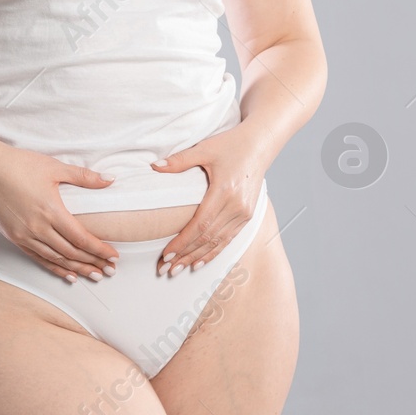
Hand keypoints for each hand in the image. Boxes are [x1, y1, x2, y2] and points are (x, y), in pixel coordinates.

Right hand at [0, 141, 122, 282]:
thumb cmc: (19, 165)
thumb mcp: (54, 167)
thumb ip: (84, 177)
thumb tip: (109, 180)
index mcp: (51, 211)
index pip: (81, 238)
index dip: (99, 249)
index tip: (113, 256)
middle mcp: (38, 228)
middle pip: (71, 253)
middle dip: (93, 262)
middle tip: (109, 270)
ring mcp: (24, 235)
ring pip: (56, 259)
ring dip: (76, 269)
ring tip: (94, 275)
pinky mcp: (14, 237)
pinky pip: (38, 258)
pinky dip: (55, 268)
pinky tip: (67, 274)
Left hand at [148, 125, 265, 276]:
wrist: (259, 145)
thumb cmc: (231, 145)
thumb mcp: (205, 148)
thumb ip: (180, 160)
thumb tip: (155, 167)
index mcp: (224, 191)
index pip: (200, 225)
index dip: (183, 242)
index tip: (166, 254)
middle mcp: (236, 206)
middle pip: (207, 238)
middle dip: (185, 255)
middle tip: (166, 269)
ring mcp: (244, 213)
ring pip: (218, 242)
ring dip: (197, 257)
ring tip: (179, 269)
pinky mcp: (247, 216)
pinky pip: (228, 239)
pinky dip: (213, 252)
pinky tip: (200, 261)